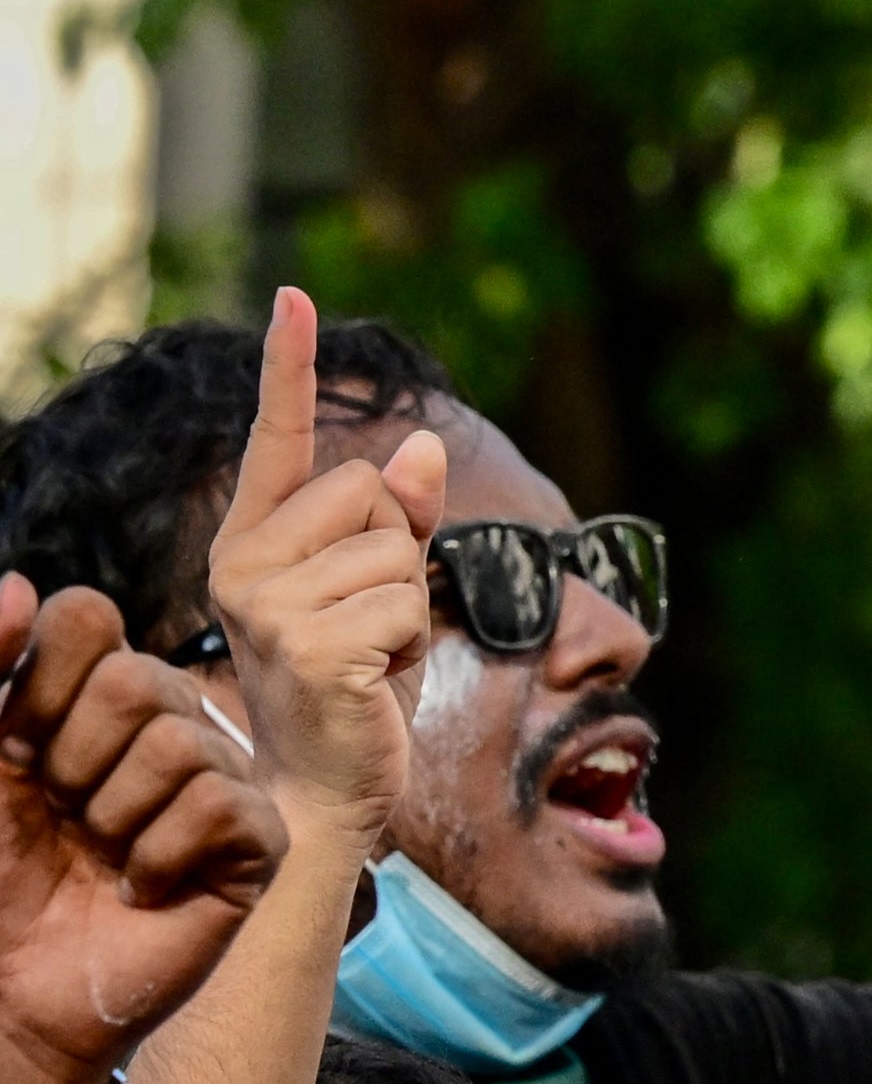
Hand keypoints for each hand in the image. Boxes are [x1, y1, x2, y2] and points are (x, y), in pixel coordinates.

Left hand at [0, 577, 288, 1083]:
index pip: (89, 618)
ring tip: (106, 856)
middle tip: (67, 815)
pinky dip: (166, 854)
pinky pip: (227, 809)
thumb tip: (19, 583)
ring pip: (186, 744)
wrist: (15, 989)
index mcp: (89, 694)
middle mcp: (163, 727)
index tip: (17, 747)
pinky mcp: (256, 846)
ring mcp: (217, 783)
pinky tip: (146, 886)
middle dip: (79, 760)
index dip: (43, 679)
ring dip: (119, 817)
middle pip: (140, 680)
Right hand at [203, 284, 445, 852]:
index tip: (292, 297)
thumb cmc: (357, 689)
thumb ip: (396, 522)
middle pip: (369, 492)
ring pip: (394, 549)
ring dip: (406, 606)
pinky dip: (410, 643)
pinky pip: (403, 604)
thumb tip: (418, 446)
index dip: (288, 368)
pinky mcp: (306, 644)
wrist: (329, 787)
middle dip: (397, 555)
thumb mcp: (380, 593)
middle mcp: (241, 562)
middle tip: (369, 626)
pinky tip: (375, 682)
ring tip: (369, 659)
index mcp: (251, 542)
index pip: (277, 440)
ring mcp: (264, 603)